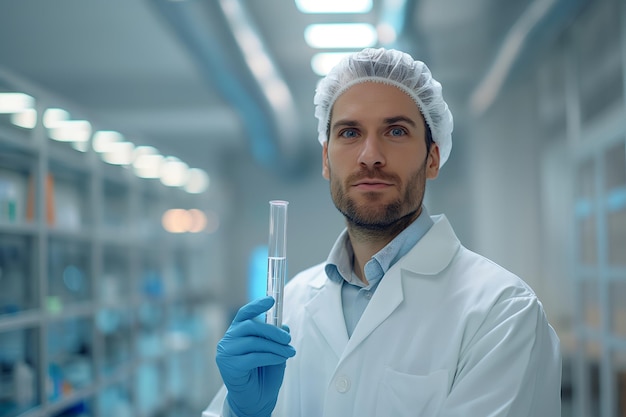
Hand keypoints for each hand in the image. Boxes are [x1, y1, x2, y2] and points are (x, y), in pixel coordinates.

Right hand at [216, 296, 295, 416]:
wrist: (255, 400)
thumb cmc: (262, 375)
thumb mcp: (274, 352)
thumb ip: (277, 338)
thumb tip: (284, 325)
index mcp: (237, 332)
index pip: (244, 313)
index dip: (257, 305)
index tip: (271, 300)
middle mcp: (228, 340)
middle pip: (251, 326)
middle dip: (273, 331)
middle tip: (287, 338)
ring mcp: (226, 353)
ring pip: (254, 342)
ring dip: (275, 346)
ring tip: (288, 352)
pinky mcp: (229, 367)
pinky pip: (254, 357)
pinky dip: (271, 356)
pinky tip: (280, 359)